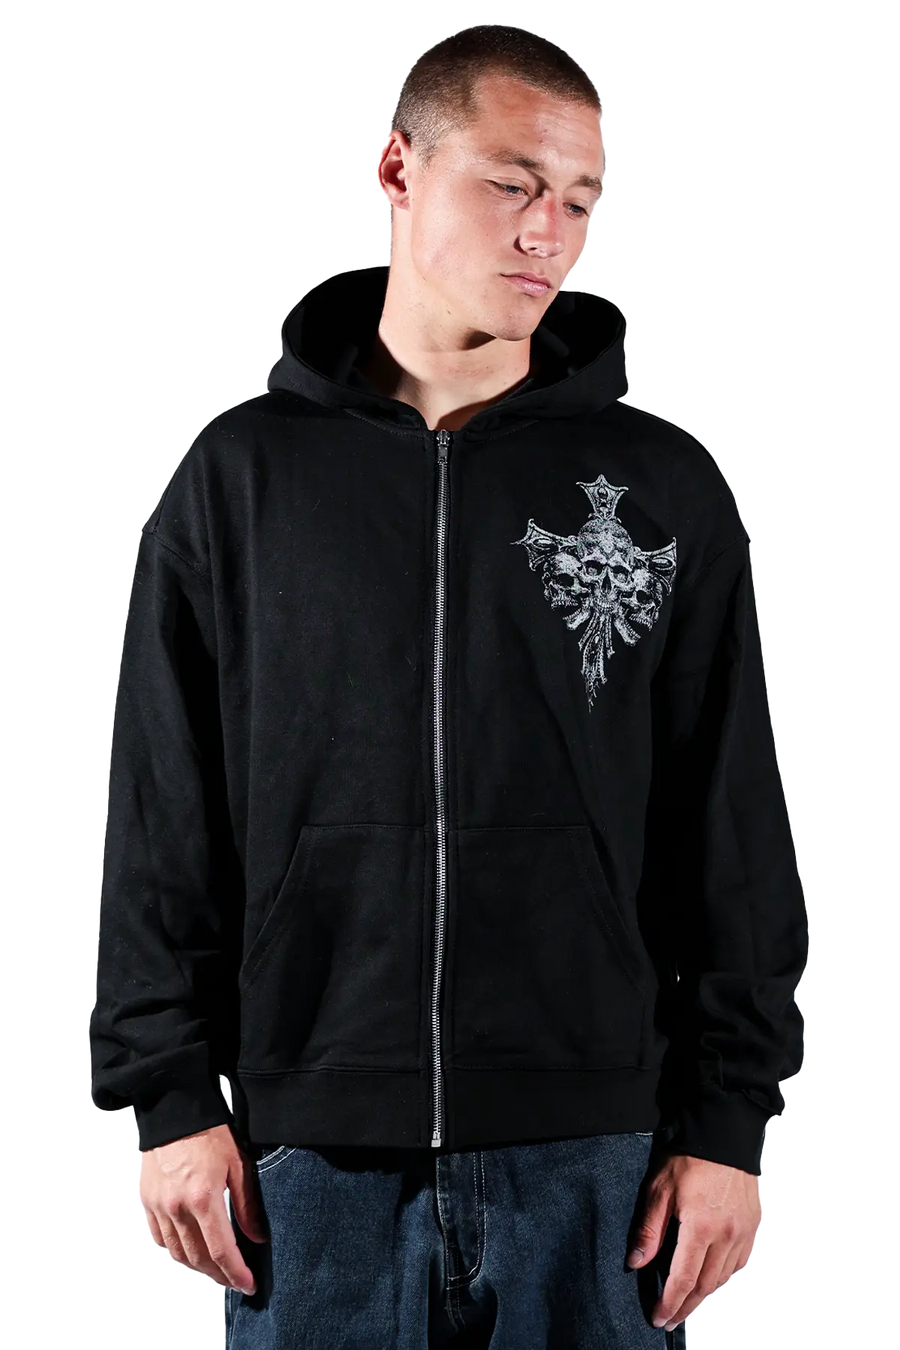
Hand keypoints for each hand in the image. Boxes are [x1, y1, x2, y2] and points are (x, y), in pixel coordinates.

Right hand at [136, 1123, 267, 1294]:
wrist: (174, 1108)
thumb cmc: (210, 1133)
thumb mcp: (239, 1163)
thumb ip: (247, 1204)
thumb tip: (257, 1238)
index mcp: (204, 1198)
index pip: (221, 1251)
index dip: (236, 1273)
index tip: (249, 1285)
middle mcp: (177, 1208)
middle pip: (197, 1259)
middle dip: (218, 1276)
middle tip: (234, 1282)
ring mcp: (158, 1206)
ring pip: (176, 1253)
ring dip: (196, 1268)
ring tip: (214, 1271)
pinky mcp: (145, 1200)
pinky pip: (157, 1238)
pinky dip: (173, 1250)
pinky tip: (187, 1251)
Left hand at [626, 1152, 761, 1330]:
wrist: (724, 1132)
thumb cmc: (689, 1156)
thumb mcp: (659, 1188)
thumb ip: (649, 1229)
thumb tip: (636, 1261)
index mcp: (700, 1227)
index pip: (683, 1279)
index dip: (670, 1303)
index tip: (658, 1318)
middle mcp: (727, 1235)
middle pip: (705, 1285)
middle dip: (686, 1306)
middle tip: (671, 1319)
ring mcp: (744, 1232)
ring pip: (724, 1278)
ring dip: (705, 1295)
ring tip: (688, 1304)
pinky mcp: (753, 1225)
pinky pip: (740, 1263)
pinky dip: (724, 1277)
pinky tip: (714, 1280)